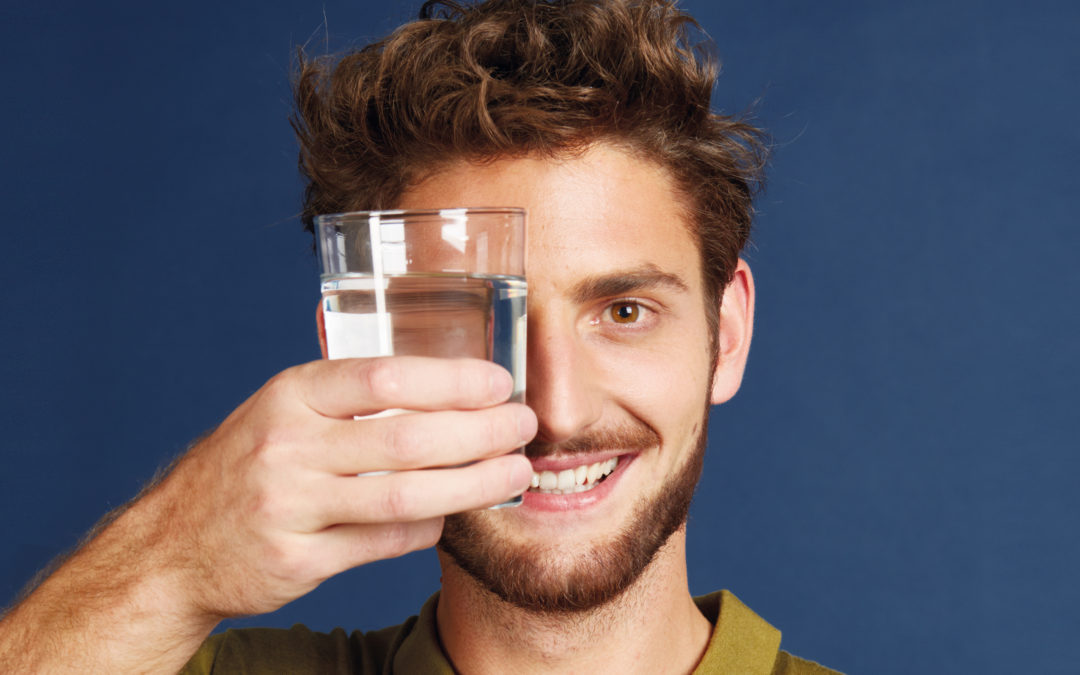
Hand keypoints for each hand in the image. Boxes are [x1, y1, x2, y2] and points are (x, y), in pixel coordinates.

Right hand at [0, 356, 534, 671]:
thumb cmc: (250, 463)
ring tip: (514, 472)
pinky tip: (450, 516)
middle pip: (408, 439)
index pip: (385, 377)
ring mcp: (289, 507)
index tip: (500, 383)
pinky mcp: (295, 560)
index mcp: (291, 395)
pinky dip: (427, 529)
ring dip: (473, 485)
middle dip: (481, 432)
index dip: (453, 380)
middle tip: (523, 428)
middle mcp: (287, 446)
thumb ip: (350, 397)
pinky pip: (382, 543)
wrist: (175, 544)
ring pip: (405, 497)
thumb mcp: (284, 410)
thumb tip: (449, 389)